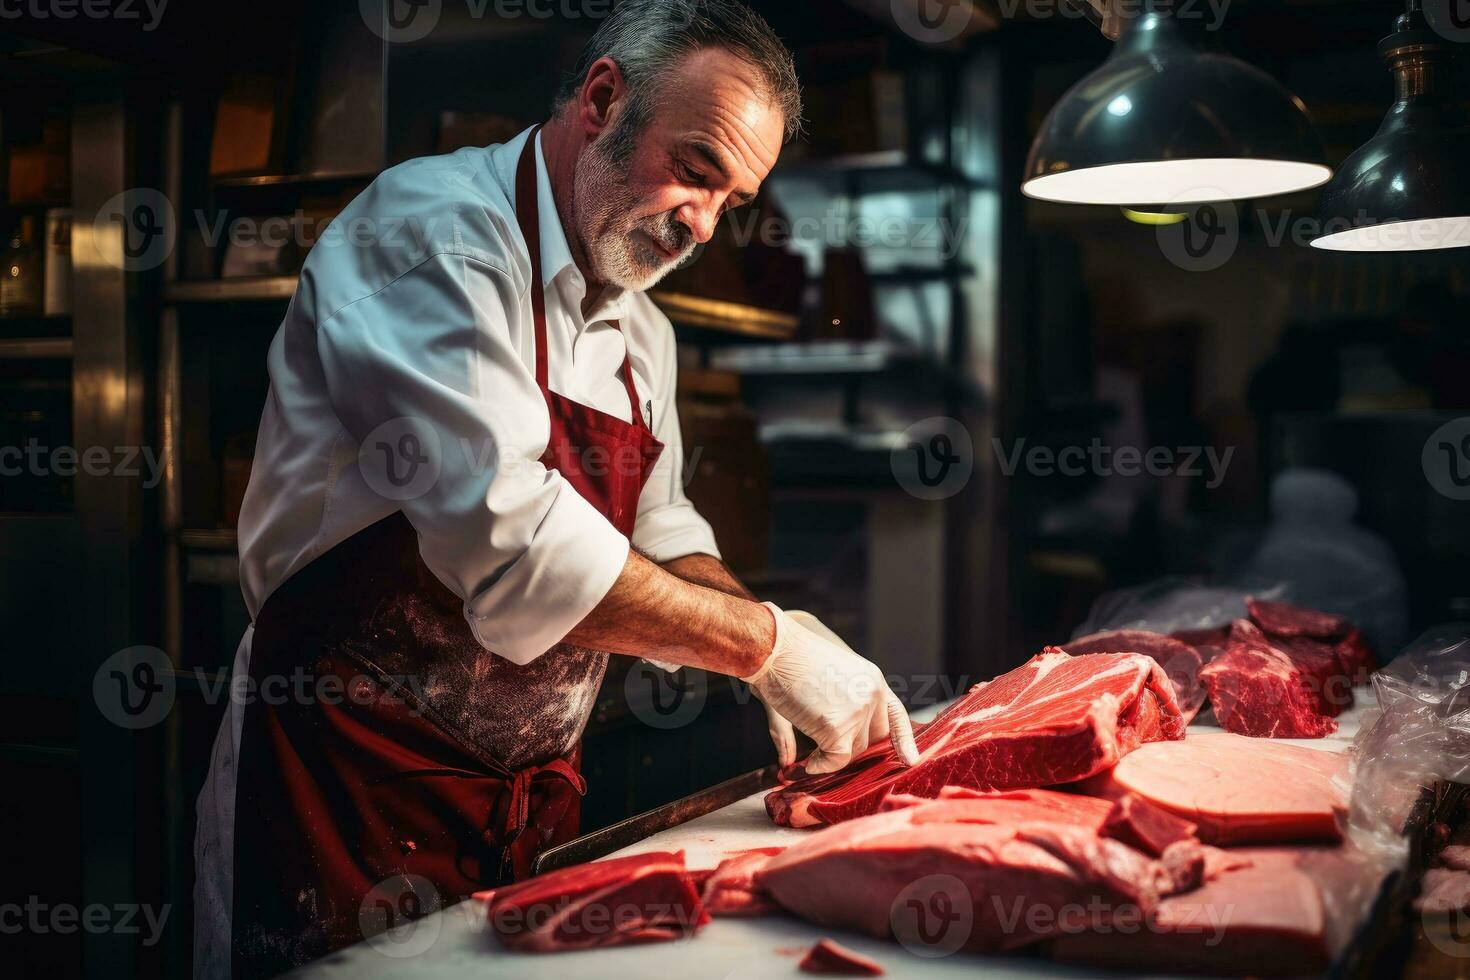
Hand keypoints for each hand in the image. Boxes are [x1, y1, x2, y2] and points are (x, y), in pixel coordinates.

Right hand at [745, 604, 919, 774]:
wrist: (775, 647)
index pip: (895, 714)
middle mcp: (872, 695)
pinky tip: (808, 763)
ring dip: (832, 758)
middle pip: (874, 738)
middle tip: (828, 752)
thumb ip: (819, 721)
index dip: (903, 739)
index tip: (910, 760)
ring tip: (809, 755)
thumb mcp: (817, 685)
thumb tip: (790, 765)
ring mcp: (858, 711)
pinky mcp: (838, 727)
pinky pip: (835, 760)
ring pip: (854, 752)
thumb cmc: (789, 659)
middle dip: (852, 749)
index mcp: (871, 679)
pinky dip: (820, 766)